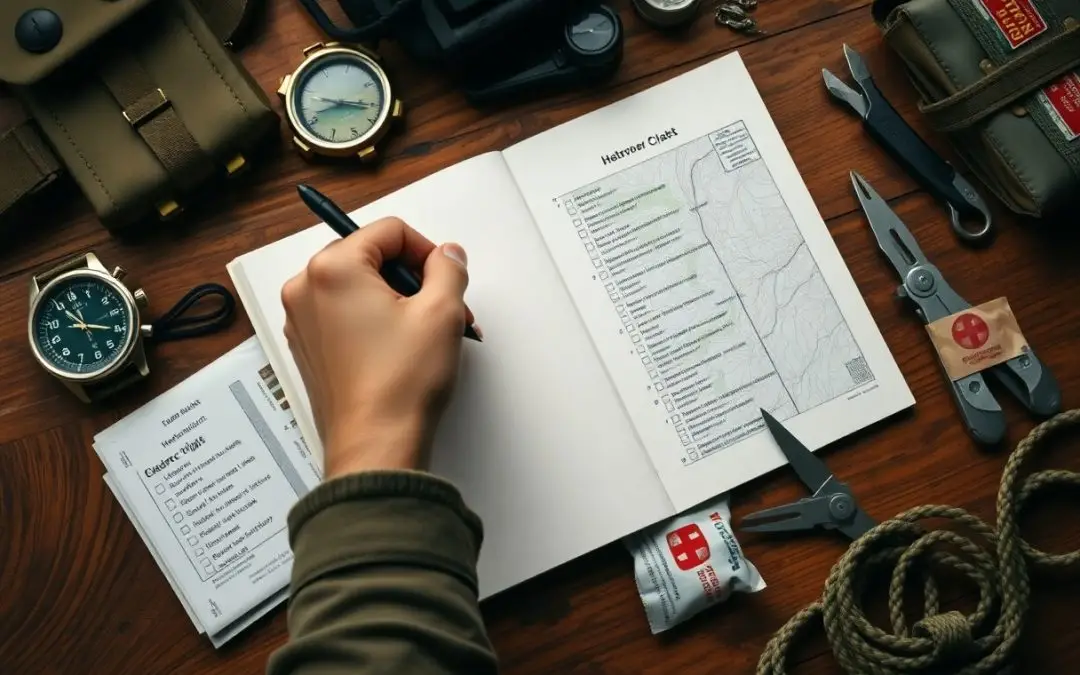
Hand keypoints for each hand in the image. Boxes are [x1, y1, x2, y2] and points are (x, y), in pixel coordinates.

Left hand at [281, 217, 473, 478]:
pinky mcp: (309, 349)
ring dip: (396, 301)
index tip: (444, 277)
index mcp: (333, 269)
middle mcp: (306, 290)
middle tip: (441, 308)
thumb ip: (448, 269)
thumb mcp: (442, 312)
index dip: (427, 251)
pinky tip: (402, 349)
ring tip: (425, 333)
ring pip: (359, 287)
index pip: (389, 231)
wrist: (376, 445)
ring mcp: (302, 322)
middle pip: (371, 257)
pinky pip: (345, 316)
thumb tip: (446, 257)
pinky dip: (374, 322)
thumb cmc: (398, 386)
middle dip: (412, 278)